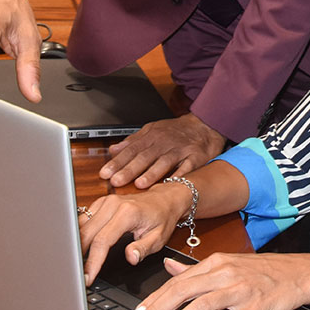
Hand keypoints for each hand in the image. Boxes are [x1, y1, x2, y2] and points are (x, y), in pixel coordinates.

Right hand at [79, 182, 190, 285]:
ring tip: (74, 264)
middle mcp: (113, 204)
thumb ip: (143, 248)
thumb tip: (130, 258)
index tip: (87, 277)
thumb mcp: (159, 237)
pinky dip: (79, 234)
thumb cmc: (162, 218)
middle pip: (86, 233)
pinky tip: (78, 248)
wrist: (165, 199)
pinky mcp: (100, 203)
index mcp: (127, 213)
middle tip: (76, 275)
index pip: (102, 241)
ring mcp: (105, 202)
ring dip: (75, 245)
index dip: (92, 262)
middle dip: (78, 256)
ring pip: (81, 226)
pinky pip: (83, 220)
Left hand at [101, 113, 227, 188]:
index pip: (131, 149)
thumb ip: (132, 141)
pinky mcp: (195, 157)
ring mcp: (180, 150)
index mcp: (152, 136)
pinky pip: (187, 167)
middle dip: (129, 169)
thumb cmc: (176, 131)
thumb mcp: (152, 131)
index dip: (117, 162)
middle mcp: (164, 142)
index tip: (105, 173)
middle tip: (116, 181)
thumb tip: (112, 150)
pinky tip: (171, 183)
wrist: (204, 125)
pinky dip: (180, 175)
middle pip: (145, 156)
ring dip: (152, 173)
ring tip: (139, 184)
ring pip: (164, 162)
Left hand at [133, 251, 309, 309]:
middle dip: (159, 308)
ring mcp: (242, 289)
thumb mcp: (227, 263)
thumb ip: (195, 268)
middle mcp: (225, 273)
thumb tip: (169, 267)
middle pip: (185, 291)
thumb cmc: (263, 270)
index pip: (178, 281)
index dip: (155, 297)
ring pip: (205, 304)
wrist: (299, 272)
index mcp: (215, 263)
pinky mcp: (257, 305)